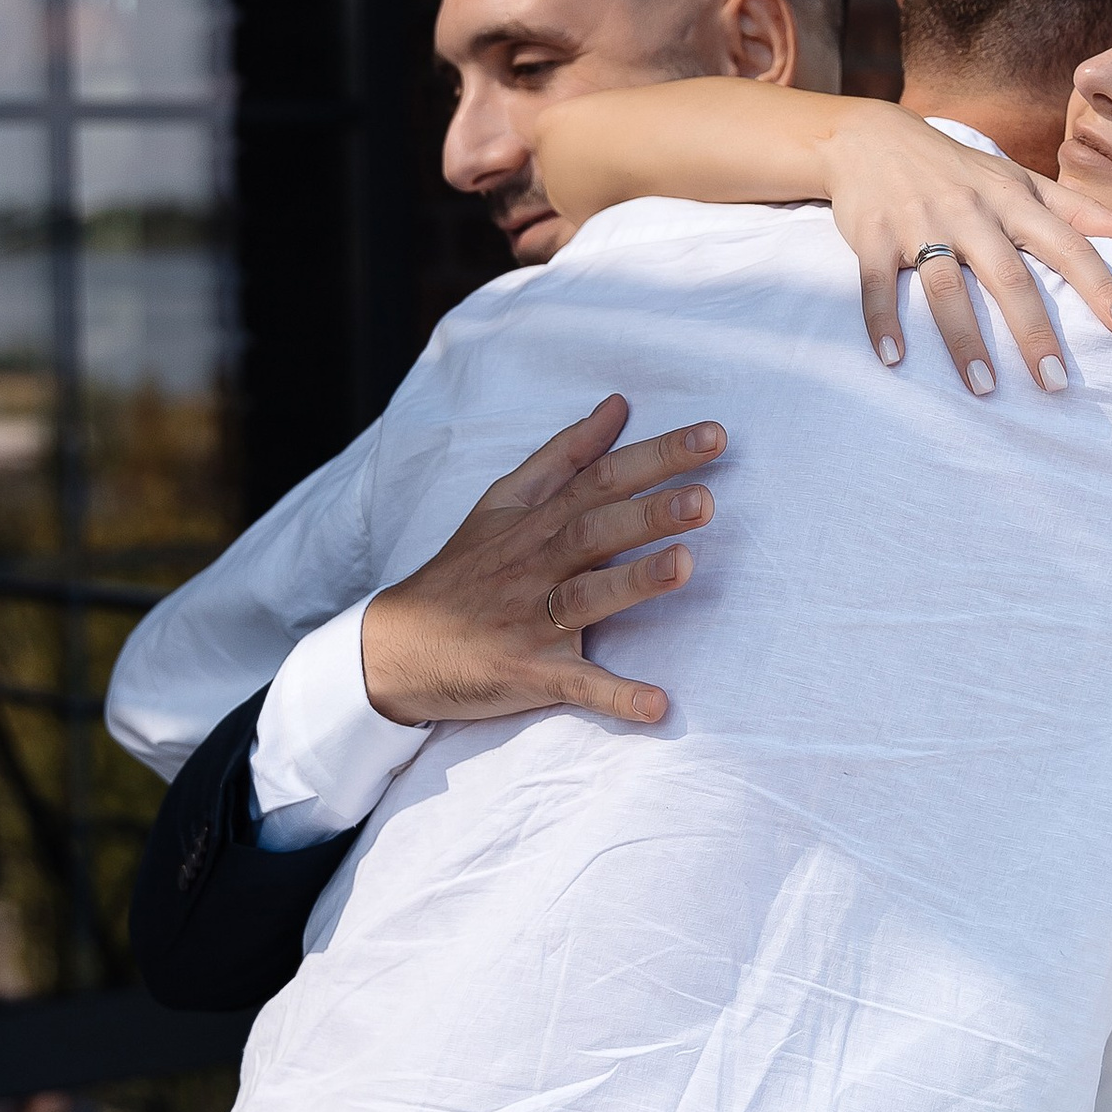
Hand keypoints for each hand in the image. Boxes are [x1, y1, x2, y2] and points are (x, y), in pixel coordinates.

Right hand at [359, 397, 722, 730]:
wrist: (398, 648)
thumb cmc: (464, 570)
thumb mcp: (504, 501)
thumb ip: (565, 455)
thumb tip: (618, 406)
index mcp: (536, 522)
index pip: (602, 478)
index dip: (656, 456)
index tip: (713, 436)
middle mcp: (536, 565)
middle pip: (594, 531)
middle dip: (648, 514)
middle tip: (705, 500)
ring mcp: (531, 621)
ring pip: (586, 598)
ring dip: (635, 583)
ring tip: (686, 566)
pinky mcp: (528, 674)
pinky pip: (575, 686)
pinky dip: (614, 697)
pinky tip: (657, 705)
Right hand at [819, 113, 1111, 395]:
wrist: (869, 139)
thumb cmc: (957, 169)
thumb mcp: (1017, 179)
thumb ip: (1077, 209)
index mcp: (1011, 200)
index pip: (1067, 244)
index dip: (1099, 284)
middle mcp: (970, 212)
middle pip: (1008, 276)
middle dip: (1034, 331)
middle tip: (1055, 383)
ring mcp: (920, 223)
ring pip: (946, 287)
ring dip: (964, 340)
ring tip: (984, 389)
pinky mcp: (873, 236)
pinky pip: (878, 285)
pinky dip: (883, 322)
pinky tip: (894, 360)